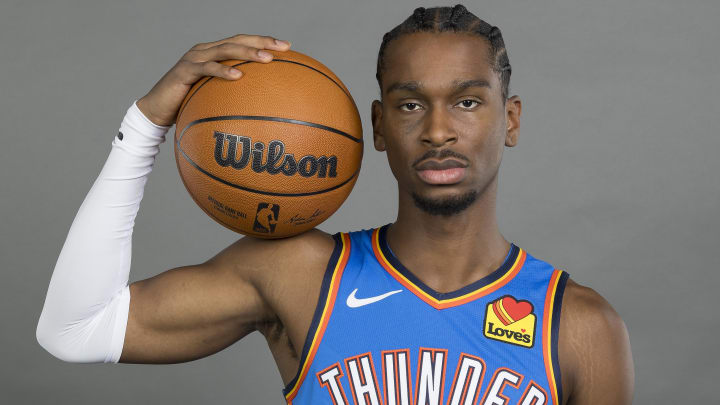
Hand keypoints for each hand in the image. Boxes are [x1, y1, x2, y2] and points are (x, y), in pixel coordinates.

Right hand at [136, 34, 290, 125]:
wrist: (156, 111)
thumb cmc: (188, 106)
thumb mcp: (214, 99)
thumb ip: (234, 96)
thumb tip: (262, 108)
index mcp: (214, 53)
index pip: (242, 41)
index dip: (264, 41)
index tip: (287, 47)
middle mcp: (205, 51)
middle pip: (238, 40)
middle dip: (262, 42)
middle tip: (283, 48)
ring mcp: (194, 58)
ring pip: (225, 49)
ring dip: (248, 52)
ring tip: (267, 59)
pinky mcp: (185, 70)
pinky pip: (207, 68)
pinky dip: (223, 71)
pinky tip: (239, 76)